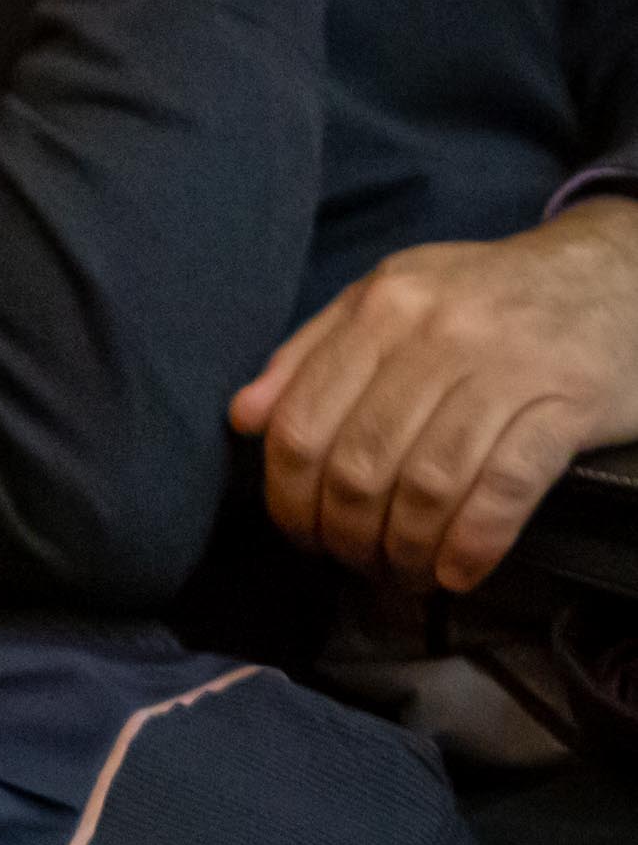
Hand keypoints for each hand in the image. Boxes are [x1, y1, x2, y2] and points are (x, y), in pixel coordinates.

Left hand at [230, 201, 637, 589]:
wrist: (616, 270)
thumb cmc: (487, 295)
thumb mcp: (391, 297)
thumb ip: (310, 353)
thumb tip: (244, 418)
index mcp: (383, 306)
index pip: (303, 424)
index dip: (289, 498)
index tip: (301, 534)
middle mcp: (439, 333)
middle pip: (359, 465)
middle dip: (346, 535)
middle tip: (356, 563)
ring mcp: (509, 367)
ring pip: (426, 485)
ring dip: (405, 550)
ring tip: (404, 574)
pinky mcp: (571, 403)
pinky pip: (503, 488)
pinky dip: (471, 544)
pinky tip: (457, 572)